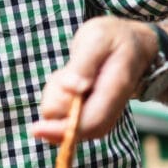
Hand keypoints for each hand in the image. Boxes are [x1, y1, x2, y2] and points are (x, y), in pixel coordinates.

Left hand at [32, 16, 154, 142]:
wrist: (131, 42)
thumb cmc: (112, 37)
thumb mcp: (97, 38)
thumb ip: (84, 63)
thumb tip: (72, 88)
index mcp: (116, 89)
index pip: (92, 122)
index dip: (64, 130)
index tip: (36, 129)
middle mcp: (111, 108)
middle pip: (74, 128)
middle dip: (54, 107)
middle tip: (62, 74)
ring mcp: (101, 112)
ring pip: (64, 121)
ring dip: (55, 98)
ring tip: (68, 72)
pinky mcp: (91, 112)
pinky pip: (64, 114)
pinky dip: (56, 98)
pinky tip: (66, 79)